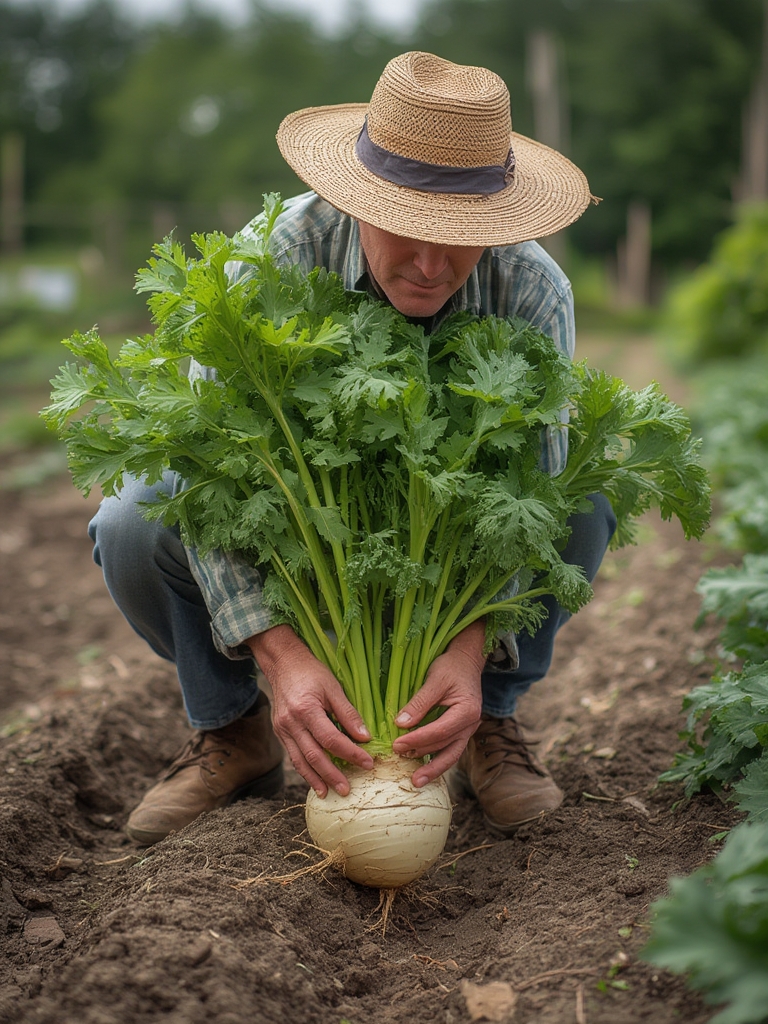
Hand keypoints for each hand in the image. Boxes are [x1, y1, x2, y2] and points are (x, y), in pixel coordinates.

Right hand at [247, 625, 373, 797]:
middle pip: (313, 756)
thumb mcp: (333, 687)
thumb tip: (365, 737)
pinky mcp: (280, 732)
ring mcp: (282, 729)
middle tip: (347, 790)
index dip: (350, 753)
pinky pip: (293, 755)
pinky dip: (304, 770)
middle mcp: (291, 723)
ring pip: (299, 761)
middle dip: (331, 775)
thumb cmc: (311, 672)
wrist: (283, 664)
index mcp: (306, 710)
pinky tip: (314, 779)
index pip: (331, 739)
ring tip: (328, 793)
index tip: (368, 763)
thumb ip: (348, 713)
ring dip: (314, 779)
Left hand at [391, 619, 484, 787]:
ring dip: (433, 768)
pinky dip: (437, 760)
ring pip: (451, 754)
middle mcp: (471, 725)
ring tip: (416, 781)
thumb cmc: (451, 667)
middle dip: (422, 756)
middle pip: (446, 747)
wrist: (467, 662)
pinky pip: (450, 750)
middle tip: (399, 761)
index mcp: (467, 711)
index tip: (396, 744)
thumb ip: (419, 703)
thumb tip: (401, 724)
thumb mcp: (434, 680)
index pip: (439, 731)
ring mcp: (468, 730)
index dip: (417, 739)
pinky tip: (424, 769)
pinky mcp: (462, 732)